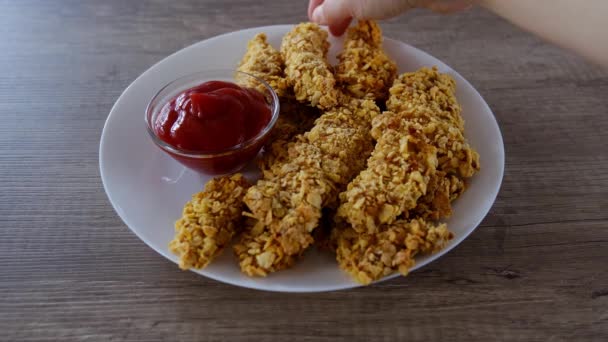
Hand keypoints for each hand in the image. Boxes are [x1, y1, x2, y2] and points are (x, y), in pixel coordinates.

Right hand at [308, 0, 474, 35]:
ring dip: (354, 11)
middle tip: (334, 30)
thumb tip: (319, 16)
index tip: (316, 21)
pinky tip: (374, 20)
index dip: (316, 3)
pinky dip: (374, 7)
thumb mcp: (349, 2)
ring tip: (351, 30)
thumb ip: (331, 10)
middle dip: (336, 9)